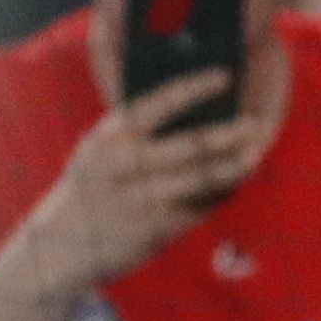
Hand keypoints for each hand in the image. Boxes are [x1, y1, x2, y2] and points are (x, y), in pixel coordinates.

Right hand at [26, 69, 267, 288]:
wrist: (63, 243)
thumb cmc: (94, 187)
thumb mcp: (99, 152)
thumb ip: (135, 134)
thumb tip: (195, 114)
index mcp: (110, 135)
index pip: (159, 103)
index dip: (195, 87)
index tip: (225, 77)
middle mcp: (125, 163)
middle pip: (190, 144)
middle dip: (228, 133)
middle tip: (256, 123)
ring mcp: (142, 196)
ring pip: (201, 178)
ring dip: (234, 166)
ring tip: (256, 154)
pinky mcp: (157, 226)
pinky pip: (200, 205)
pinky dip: (220, 193)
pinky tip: (236, 182)